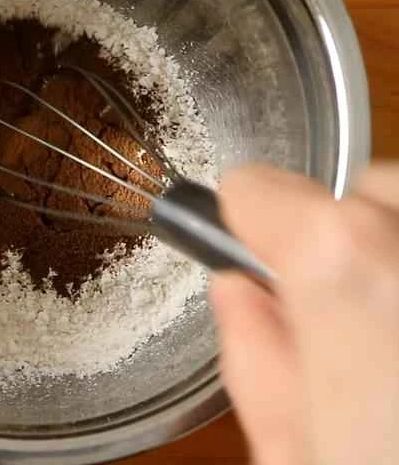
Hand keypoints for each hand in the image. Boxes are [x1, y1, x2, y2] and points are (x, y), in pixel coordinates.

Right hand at [213, 165, 398, 464]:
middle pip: (376, 187)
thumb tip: (241, 295)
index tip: (251, 243)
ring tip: (398, 348)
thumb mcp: (302, 463)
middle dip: (349, 232)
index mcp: (356, 285)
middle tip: (348, 318)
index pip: (270, 192)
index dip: (251, 220)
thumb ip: (257, 362)